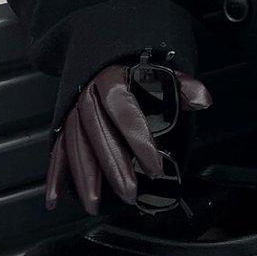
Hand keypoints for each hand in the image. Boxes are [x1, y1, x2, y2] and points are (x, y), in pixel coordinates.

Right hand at [45, 62, 211, 214]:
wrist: (100, 51)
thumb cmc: (132, 68)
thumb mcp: (158, 69)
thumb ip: (180, 85)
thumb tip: (202, 99)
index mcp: (111, 79)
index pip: (124, 111)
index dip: (138, 140)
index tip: (154, 166)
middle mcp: (87, 95)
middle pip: (98, 133)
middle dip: (113, 166)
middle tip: (128, 193)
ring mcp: (72, 110)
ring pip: (75, 145)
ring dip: (84, 177)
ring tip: (94, 204)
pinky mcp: (63, 124)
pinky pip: (57, 150)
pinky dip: (55, 175)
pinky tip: (54, 198)